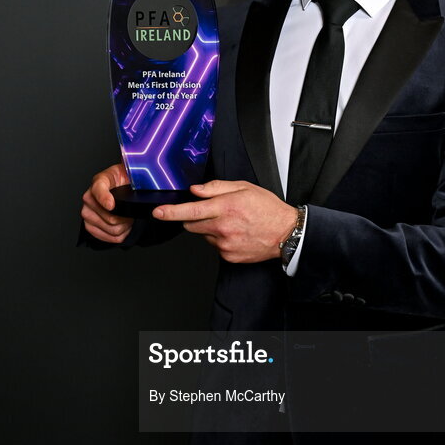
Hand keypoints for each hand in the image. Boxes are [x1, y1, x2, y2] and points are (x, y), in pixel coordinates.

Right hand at [81, 162, 134, 243]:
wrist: (121, 187)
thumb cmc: (124, 181)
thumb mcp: (131, 172)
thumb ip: (133, 178)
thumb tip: (137, 191)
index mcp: (99, 181)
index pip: (98, 189)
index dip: (105, 199)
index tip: (112, 205)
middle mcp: (89, 197)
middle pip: (109, 217)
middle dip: (125, 218)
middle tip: (130, 213)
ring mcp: (87, 212)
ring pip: (111, 229)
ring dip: (124, 227)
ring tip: (126, 218)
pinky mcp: (89, 225)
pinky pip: (107, 237)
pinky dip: (119, 235)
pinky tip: (121, 226)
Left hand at [153, 180, 297, 263]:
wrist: (286, 233)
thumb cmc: (267, 208)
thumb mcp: (244, 188)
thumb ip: (217, 187)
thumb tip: (196, 190)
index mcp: (225, 207)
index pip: (191, 211)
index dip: (171, 212)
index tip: (158, 212)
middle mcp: (223, 227)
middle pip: (191, 225)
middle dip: (194, 218)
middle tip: (214, 212)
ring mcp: (225, 244)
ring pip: (203, 236)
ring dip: (210, 229)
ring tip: (231, 223)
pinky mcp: (228, 256)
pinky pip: (214, 246)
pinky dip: (220, 240)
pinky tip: (235, 234)